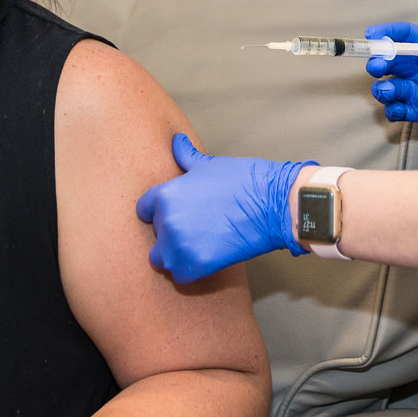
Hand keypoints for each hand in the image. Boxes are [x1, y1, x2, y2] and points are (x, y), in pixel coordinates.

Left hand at [134, 134, 317, 283]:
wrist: (274, 205)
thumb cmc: (244, 181)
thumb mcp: (209, 165)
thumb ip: (185, 156)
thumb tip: (176, 141)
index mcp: (166, 195)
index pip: (143, 209)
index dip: (159, 211)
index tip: (177, 212)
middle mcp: (167, 222)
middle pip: (155, 235)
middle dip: (170, 232)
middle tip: (195, 226)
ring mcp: (181, 246)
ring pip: (162, 258)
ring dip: (175, 253)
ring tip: (198, 243)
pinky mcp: (197, 265)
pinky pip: (180, 275)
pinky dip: (190, 270)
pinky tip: (206, 257)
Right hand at [364, 21, 417, 155]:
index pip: (409, 36)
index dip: (389, 33)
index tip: (372, 35)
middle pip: (393, 60)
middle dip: (379, 61)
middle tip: (377, 66)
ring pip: (392, 86)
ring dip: (383, 88)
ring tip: (388, 92)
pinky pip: (402, 110)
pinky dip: (392, 110)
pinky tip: (396, 111)